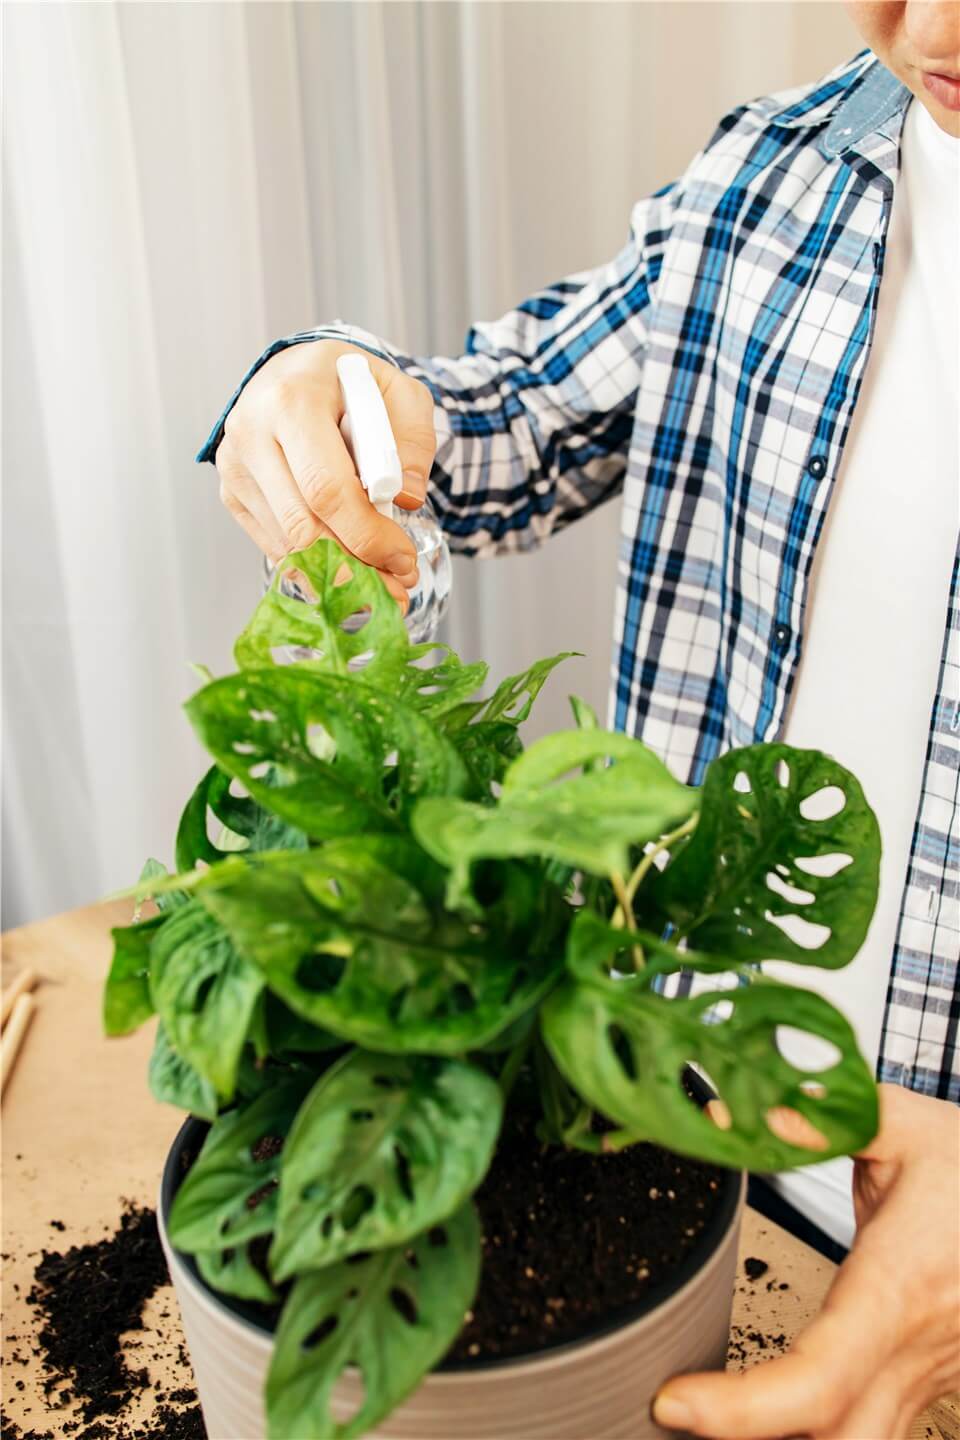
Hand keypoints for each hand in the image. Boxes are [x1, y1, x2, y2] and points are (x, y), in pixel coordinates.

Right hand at [215, 339, 436, 603]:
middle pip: (302, 526)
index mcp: (292, 400)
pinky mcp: (231, 491)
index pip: (326, 488)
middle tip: (397, 585)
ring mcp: (235, 466)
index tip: (403, 557)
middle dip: (356, 564)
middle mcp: (251, 433)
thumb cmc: (350, 382)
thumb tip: (405, 498)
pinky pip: (274, 545)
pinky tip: (347, 566)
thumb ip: (413, 439)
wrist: (297, 371)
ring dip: (337, 573)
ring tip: (381, 581)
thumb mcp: (398, 392)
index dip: (366, 534)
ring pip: (287, 543)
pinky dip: (313, 565)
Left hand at [653, 1084, 959, 1438]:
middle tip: (674, 1415)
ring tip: (709, 1418)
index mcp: (900, 1285)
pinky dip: (815, 1432)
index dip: (744, 1410)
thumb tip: (751, 1114)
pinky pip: (870, 1429)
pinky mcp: (925, 1380)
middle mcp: (913, 1347)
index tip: (674, 1403)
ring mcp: (926, 1374)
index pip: (818, 1378)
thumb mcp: (901, 1121)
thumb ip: (825, 1117)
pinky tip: (767, 1416)